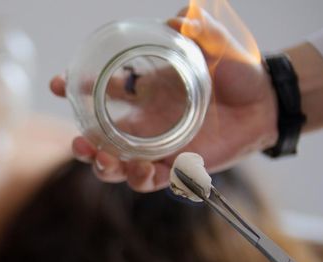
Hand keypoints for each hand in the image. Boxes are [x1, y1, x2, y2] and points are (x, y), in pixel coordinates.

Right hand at [50, 7, 278, 191]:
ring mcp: (158, 147)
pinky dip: (142, 180)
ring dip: (106, 168)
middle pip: (100, 139)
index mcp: (143, 93)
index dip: (75, 88)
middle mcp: (144, 123)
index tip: (58, 84)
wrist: (264, 102)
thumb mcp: (215, 45)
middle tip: (79, 144)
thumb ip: (198, 29)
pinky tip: (144, 172)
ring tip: (108, 162)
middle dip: (83, 145)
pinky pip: (153, 180)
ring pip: (119, 165)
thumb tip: (178, 19)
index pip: (101, 92)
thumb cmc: (236, 72)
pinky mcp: (178, 166)